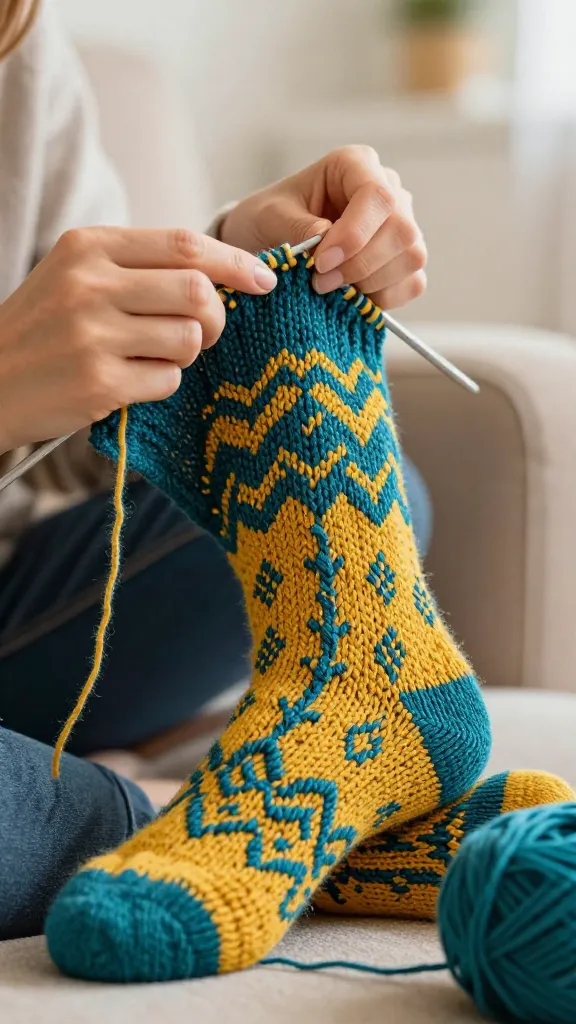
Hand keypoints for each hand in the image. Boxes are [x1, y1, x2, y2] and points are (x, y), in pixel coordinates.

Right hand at [0, 226, 276, 451]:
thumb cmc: (46, 329)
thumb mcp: (77, 276)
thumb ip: (140, 267)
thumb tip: (223, 273)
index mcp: (89, 247)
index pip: (184, 244)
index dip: (234, 262)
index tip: (264, 279)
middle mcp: (90, 284)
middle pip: (198, 291)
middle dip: (217, 317)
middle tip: (203, 333)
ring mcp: (93, 334)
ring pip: (189, 338)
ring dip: (185, 354)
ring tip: (150, 357)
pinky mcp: (98, 382)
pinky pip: (169, 381)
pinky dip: (162, 384)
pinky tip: (129, 382)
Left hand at [220, 145, 426, 310]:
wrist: (267, 240)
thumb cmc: (268, 219)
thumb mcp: (269, 216)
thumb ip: (297, 227)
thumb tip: (327, 240)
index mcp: (355, 165)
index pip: (378, 196)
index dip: (355, 235)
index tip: (321, 262)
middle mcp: (388, 190)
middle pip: (402, 230)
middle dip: (361, 265)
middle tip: (321, 283)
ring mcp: (400, 225)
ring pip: (412, 257)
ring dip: (372, 283)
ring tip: (332, 289)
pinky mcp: (402, 259)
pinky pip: (413, 283)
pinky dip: (384, 298)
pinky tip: (351, 296)